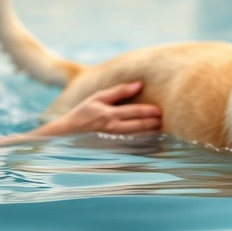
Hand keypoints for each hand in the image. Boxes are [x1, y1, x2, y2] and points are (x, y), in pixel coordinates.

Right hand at [39, 82, 161, 136]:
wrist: (67, 132)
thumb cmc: (84, 112)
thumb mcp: (98, 97)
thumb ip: (119, 91)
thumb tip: (139, 84)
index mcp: (108, 115)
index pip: (134, 112)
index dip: (148, 111)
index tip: (160, 110)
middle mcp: (112, 128)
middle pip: (138, 126)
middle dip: (153, 124)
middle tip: (164, 120)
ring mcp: (112, 139)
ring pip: (137, 137)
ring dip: (150, 134)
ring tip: (161, 129)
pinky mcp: (113, 146)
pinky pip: (132, 144)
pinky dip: (143, 141)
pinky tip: (151, 139)